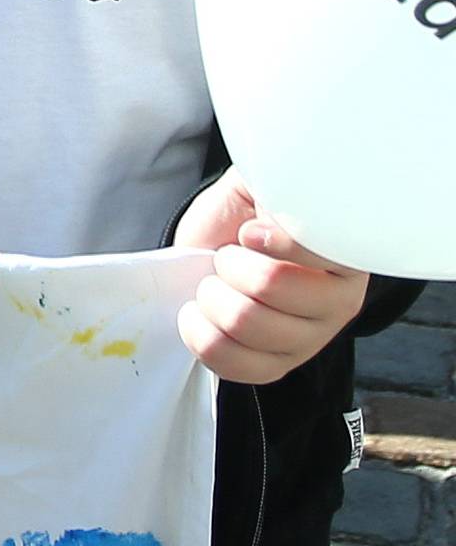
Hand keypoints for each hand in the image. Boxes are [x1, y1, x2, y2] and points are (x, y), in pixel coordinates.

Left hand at [172, 168, 368, 383]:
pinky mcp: (277, 367)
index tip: (248, 232)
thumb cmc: (243, 215)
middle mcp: (341, 300)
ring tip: (213, 283)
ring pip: (247, 323)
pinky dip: (202, 335)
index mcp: (346, 251)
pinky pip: (235, 365)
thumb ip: (279, 178)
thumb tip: (285, 193)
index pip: (324, 251)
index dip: (277, 242)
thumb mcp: (261, 181)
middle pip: (272, 287)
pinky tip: (198, 314)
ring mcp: (311, 339)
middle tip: (227, 256)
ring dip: (212, 296)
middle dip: (231, 265)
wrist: (214, 251)